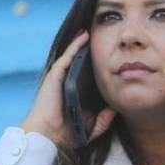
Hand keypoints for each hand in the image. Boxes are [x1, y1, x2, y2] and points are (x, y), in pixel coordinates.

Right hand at [20, 31, 116, 147]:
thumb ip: (104, 121)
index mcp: (74, 93)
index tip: (108, 55)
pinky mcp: (55, 75)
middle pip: (79, 62)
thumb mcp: (91, 128)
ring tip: (93, 29)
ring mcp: (60, 78)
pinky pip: (67, 56)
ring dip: (82, 42)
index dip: (94, 65)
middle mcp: (66, 83)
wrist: (49, 136)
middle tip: (101, 36)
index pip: (85, 75)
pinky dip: (76, 45)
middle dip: (88, 49)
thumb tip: (116, 110)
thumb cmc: (67, 133)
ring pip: (73, 55)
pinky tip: (85, 36)